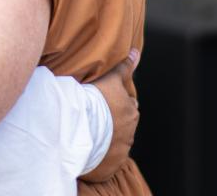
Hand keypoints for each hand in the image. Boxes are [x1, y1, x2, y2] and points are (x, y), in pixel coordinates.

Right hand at [81, 48, 139, 182]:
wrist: (79, 127)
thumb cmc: (94, 101)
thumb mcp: (111, 79)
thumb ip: (125, 67)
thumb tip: (136, 51)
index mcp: (130, 111)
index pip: (129, 106)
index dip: (117, 104)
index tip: (106, 103)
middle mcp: (129, 132)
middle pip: (124, 125)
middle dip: (115, 122)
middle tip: (97, 118)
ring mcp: (120, 150)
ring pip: (115, 143)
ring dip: (106, 139)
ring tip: (89, 133)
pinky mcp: (109, 165)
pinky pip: (105, 161)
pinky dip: (99, 156)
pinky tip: (88, 150)